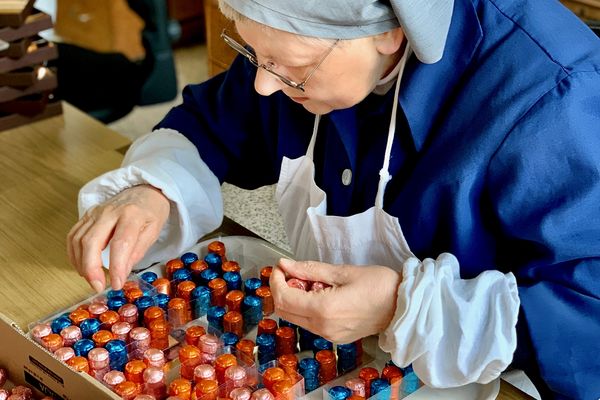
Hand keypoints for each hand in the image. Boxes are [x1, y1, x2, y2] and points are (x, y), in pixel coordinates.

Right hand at [67, 184, 169, 291]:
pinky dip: (74, 254)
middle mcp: (110, 212)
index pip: (120, 243)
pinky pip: (73, 236)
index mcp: (132, 215)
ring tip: (92, 279)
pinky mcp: (87, 215)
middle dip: (91, 269)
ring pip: (79, 240)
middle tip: (97, 286)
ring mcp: (95, 212)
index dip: (117, 267)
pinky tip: (82, 267)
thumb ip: (137, 252)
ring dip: (81, 264)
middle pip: (92, 241)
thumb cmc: (151, 212)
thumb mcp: (153, 232)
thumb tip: (122, 273)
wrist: (144, 191)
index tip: (116, 284)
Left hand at [270, 258, 401, 342]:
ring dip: (293, 300)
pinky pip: (310, 324)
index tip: (280, 267)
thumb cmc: (380, 286)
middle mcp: (323, 327)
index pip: (283, 298)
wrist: (404, 306)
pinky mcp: (336, 337)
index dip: (276, 281)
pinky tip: (318, 294)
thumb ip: (310, 269)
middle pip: (284, 312)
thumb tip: (286, 265)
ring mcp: (329, 335)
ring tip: (307, 281)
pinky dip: (305, 308)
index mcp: (324, 310)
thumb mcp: (343, 271)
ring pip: (295, 319)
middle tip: (289, 272)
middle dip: (281, 290)